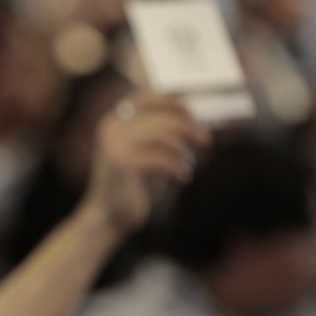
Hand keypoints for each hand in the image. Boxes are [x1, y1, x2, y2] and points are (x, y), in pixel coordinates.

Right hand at [83, 94, 208, 234]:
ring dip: (184, 151)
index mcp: (114, 122)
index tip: (193, 115)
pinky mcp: (122, 164)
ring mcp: (115, 145)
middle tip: (206, 141)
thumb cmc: (134, 186)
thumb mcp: (148, 154)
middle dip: (188, 126)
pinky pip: (162, 158)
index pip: (147, 97)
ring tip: (188, 166)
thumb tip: (195, 117)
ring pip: (164, 135)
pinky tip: (183, 178)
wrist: (108, 218)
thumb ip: (162, 134)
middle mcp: (112, 128)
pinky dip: (179, 167)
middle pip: (161, 115)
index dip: (173, 102)